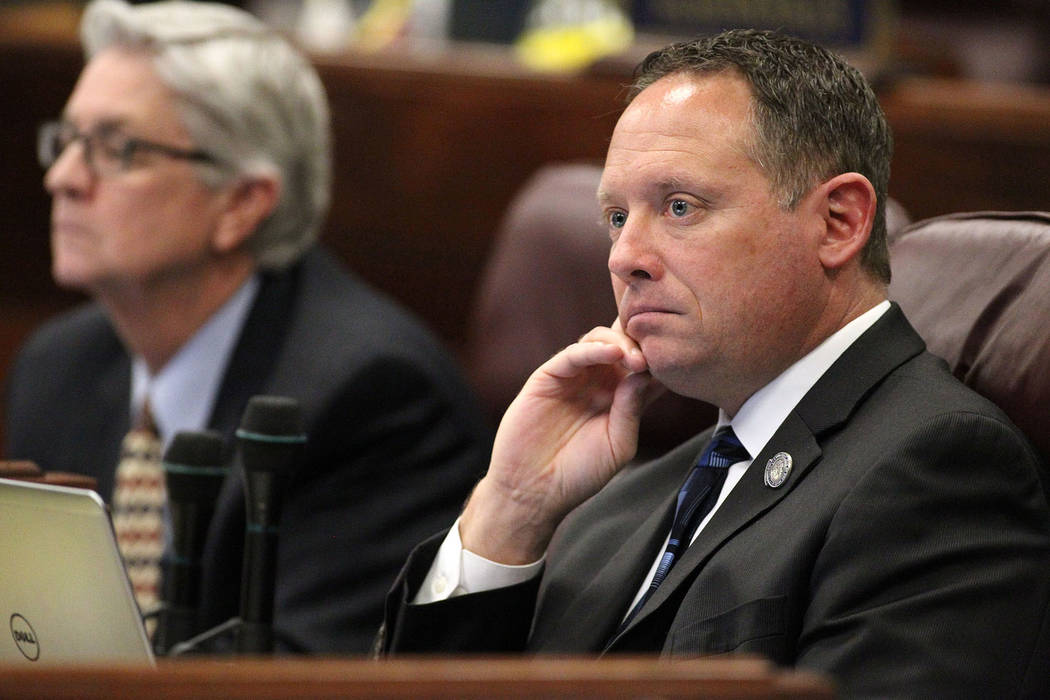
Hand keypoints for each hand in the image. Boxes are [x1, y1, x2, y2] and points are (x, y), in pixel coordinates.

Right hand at [460, 321, 656, 562]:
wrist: (535, 489)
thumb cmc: (578, 473)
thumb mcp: (618, 445)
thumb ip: (632, 410)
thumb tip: (645, 375)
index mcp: (621, 398)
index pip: (645, 367)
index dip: (659, 360)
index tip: (673, 364)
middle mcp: (598, 382)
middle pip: (624, 344)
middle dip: (641, 344)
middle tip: (651, 359)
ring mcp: (574, 377)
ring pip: (599, 340)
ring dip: (621, 342)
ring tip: (635, 359)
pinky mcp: (549, 376)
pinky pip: (573, 353)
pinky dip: (594, 348)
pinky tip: (612, 352)